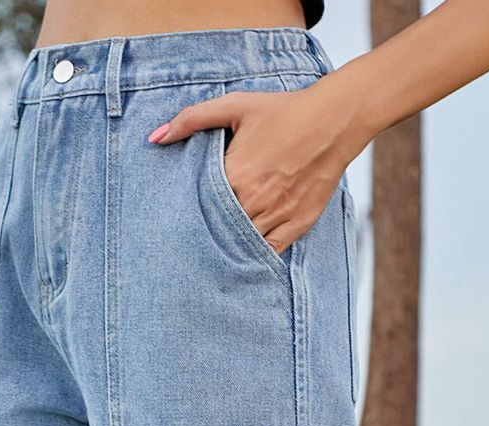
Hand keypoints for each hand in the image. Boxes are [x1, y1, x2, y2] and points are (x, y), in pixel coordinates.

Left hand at [148, 78, 366, 254]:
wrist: (334, 120)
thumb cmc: (283, 111)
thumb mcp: (235, 106)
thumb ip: (192, 119)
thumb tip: (154, 137)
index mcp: (235, 175)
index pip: (201, 206)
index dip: (188, 214)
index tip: (176, 220)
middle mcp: (254, 200)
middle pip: (219, 229)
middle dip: (205, 235)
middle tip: (186, 245)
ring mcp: (276, 216)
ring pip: (242, 244)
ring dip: (228, 248)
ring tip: (209, 256)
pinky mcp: (296, 225)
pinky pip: (269, 252)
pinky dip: (254, 256)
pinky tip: (241, 257)